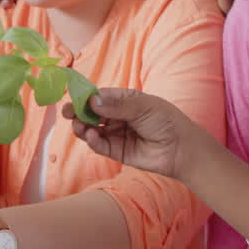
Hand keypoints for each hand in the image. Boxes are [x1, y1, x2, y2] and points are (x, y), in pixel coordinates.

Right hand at [63, 88, 210, 180]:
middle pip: (91, 113)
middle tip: (67, 112)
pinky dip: (92, 141)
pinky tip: (90, 137)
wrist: (181, 149)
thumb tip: (92, 101)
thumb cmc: (166, 121)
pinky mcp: (116, 151)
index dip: (86, 96)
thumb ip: (118, 105)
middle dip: (78, 112)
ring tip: (79, 126)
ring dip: (82, 127)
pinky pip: (99, 145)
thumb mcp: (144, 106)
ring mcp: (115, 134)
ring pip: (91, 129)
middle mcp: (117, 116)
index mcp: (124, 100)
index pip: (100, 96)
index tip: (74, 97)